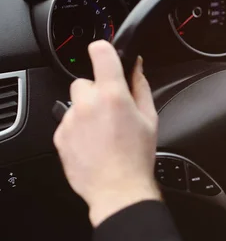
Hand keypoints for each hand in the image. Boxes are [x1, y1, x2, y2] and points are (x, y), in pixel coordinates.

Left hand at [54, 40, 160, 226]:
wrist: (118, 189)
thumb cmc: (136, 158)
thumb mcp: (150, 118)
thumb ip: (141, 87)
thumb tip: (136, 67)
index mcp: (113, 95)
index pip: (100, 52)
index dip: (104, 51)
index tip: (107, 57)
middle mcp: (88, 104)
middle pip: (85, 81)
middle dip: (97, 92)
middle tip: (112, 111)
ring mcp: (70, 120)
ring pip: (75, 103)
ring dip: (87, 111)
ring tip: (103, 133)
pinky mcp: (59, 136)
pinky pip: (67, 122)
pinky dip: (78, 129)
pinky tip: (94, 144)